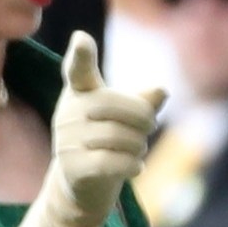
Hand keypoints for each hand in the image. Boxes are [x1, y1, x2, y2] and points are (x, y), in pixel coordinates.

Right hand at [44, 31, 162, 208]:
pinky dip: (132, 164)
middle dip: (143, 118)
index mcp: (80, 93)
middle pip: (115, 105)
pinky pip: (113, 161)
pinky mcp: (72, 167)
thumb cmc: (108, 143)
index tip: (81, 38)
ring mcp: (66, 141)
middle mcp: (68, 113)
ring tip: (138, 151)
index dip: (81, 54)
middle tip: (150, 128)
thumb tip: (161, 91)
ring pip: (119, 136)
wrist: (82, 187)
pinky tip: (136, 167)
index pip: (78, 69)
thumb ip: (143, 103)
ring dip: (139, 145)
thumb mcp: (125, 119)